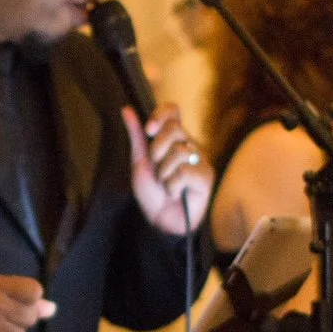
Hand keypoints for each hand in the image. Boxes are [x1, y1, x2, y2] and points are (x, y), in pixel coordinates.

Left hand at [123, 104, 211, 234]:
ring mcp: (200, 160)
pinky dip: (172, 186)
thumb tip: (126, 109)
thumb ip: (137, 136)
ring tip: (166, 185)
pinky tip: (175, 194)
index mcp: (173, 139)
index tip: (149, 130)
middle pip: (175, 129)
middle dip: (157, 149)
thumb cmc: (152, 193)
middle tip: (156, 167)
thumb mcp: (140, 162)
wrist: (160, 222)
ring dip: (164, 174)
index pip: (173, 111)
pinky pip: (185, 172)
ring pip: (179, 152)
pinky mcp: (206, 176)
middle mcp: (189, 145)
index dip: (161, 114)